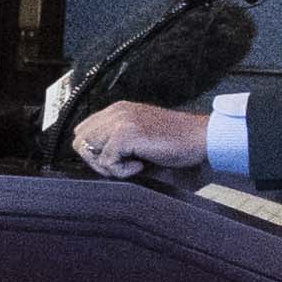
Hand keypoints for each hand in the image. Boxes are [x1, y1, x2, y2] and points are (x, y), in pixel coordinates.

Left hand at [67, 100, 212, 181]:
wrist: (200, 138)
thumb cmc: (176, 141)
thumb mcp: (140, 136)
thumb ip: (117, 141)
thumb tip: (95, 159)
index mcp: (118, 110)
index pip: (83, 130)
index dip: (93, 150)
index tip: (115, 160)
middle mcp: (116, 112)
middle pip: (80, 141)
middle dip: (96, 160)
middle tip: (122, 166)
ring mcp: (120, 121)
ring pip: (89, 151)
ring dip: (108, 166)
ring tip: (132, 165)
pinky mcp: (126, 134)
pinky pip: (107, 162)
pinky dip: (122, 171)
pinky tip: (141, 165)